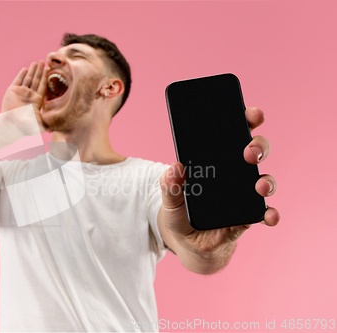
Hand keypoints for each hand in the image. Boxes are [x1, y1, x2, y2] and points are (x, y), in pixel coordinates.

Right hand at [0, 61, 50, 133]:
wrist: (11, 124)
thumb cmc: (25, 126)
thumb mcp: (39, 125)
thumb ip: (47, 124)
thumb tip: (53, 130)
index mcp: (36, 101)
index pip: (43, 87)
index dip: (45, 78)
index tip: (49, 70)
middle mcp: (29, 96)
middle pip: (36, 80)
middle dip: (40, 71)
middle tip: (43, 62)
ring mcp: (20, 92)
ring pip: (28, 79)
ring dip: (32, 71)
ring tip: (36, 63)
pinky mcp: (12, 90)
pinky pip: (18, 80)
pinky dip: (22, 74)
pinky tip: (26, 69)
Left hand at [159, 107, 279, 253]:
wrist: (187, 242)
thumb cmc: (180, 212)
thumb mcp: (169, 197)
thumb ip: (169, 185)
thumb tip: (173, 168)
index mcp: (216, 160)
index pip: (234, 133)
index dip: (247, 120)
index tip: (252, 114)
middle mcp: (235, 174)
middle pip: (255, 152)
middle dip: (258, 146)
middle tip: (248, 152)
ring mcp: (244, 194)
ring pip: (264, 180)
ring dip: (266, 180)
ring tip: (259, 185)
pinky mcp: (248, 216)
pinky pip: (264, 213)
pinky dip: (270, 214)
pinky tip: (269, 215)